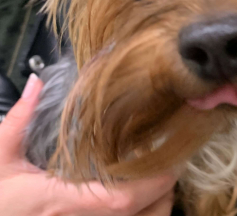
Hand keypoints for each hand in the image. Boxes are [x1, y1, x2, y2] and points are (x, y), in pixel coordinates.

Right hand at [0, 74, 176, 215]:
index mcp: (63, 201)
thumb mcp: (1, 160)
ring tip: (158, 177)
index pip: (122, 198)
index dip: (155, 181)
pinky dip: (148, 215)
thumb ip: (19, 120)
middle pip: (146, 215)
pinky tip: (141, 197)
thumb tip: (36, 82)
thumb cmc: (0, 202)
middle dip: (165, 187)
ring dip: (159, 202)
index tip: (171, 157)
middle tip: (168, 158)